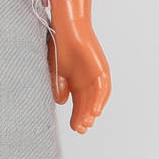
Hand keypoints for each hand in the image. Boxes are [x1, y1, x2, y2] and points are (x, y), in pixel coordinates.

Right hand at [46, 0, 110, 133]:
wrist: (66, 28)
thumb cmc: (59, 45)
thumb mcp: (55, 71)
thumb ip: (58, 86)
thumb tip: (62, 102)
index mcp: (75, 81)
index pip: (78, 103)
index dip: (76, 116)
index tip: (74, 128)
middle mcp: (87, 80)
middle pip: (88, 103)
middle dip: (84, 117)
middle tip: (81, 130)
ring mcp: (95, 74)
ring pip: (96, 98)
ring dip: (92, 111)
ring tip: (88, 123)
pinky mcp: (101, 69)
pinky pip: (103, 87)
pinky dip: (100, 99)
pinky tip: (95, 110)